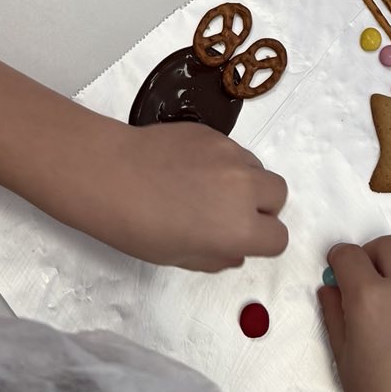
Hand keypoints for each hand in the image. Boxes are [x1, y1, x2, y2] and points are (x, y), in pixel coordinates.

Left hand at [91, 121, 287, 270]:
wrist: (112, 176)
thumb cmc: (139, 227)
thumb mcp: (179, 257)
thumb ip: (217, 257)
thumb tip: (234, 250)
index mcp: (241, 229)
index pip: (278, 237)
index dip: (261, 241)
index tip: (242, 239)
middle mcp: (245, 188)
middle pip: (277, 194)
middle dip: (262, 206)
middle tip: (230, 212)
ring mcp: (231, 155)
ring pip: (256, 168)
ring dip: (244, 181)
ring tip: (207, 188)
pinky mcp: (214, 133)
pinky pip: (232, 150)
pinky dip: (222, 162)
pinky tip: (189, 169)